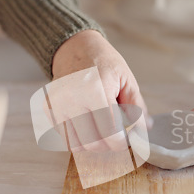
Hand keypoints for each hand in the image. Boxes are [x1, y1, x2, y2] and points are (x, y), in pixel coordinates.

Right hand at [50, 30, 150, 151]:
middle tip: (118, 136)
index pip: (110, 132)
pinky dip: (79, 139)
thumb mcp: (126, 79)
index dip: (122, 142)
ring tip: (103, 132)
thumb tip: (144, 129)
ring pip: (77, 145)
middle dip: (109, 145)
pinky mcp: (48, 110)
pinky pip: (65, 138)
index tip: (128, 140)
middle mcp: (72, 99)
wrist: (75, 48)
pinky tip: (88, 126)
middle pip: (93, 143)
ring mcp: (57, 105)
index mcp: (94, 89)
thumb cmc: (103, 62)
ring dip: (94, 144)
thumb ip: (136, 106)